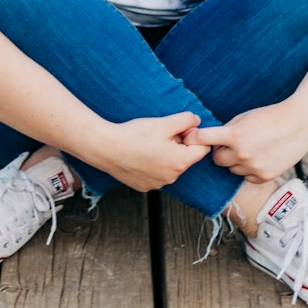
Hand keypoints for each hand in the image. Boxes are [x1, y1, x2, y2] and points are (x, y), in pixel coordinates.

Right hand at [92, 111, 210, 191]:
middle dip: (178, 144)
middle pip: (186, 157)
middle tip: (160, 134)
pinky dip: (153, 163)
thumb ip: (185, 120)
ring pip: (171, 165)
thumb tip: (197, 121)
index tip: (177, 129)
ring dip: (166, 154)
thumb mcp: (164, 123)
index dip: (192, 135)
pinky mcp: (145, 186)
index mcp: (179, 162)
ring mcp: (157, 184)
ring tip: (148, 143)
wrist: (106, 148)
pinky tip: (140, 154)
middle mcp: (171, 178)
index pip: (202, 149)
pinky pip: (157, 173)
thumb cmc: (134, 135)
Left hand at [186, 100, 307, 182]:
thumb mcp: (245, 117)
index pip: (203, 140)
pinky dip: (249, 169)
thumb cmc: (271, 116)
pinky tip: (261, 157)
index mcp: (235, 135)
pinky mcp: (264, 177)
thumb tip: (211, 140)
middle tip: (231, 143)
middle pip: (217, 159)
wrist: (299, 123)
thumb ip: (227, 130)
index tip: (187, 138)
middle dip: (221, 152)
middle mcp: (242, 153)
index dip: (193, 139)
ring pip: (232, 170)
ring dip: (236, 161)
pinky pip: (246, 177)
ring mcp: (253, 167)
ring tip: (252, 148)